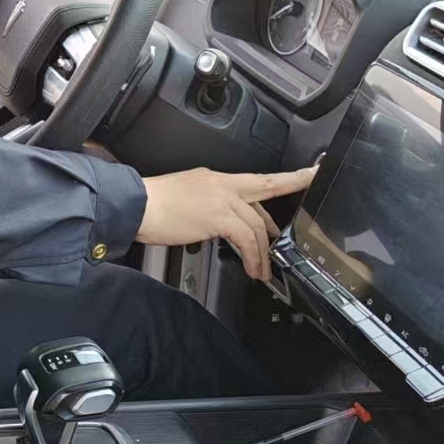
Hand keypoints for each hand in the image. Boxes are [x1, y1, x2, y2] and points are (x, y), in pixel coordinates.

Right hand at [136, 167, 317, 281]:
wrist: (134, 205)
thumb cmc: (151, 205)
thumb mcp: (186, 196)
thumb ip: (210, 205)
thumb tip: (224, 223)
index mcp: (214, 178)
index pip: (255, 178)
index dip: (284, 178)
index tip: (305, 173)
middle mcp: (221, 183)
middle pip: (268, 187)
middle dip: (295, 186)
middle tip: (309, 200)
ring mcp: (221, 197)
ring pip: (257, 224)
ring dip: (263, 251)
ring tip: (261, 270)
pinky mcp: (218, 216)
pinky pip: (246, 238)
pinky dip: (252, 255)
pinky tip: (251, 267)